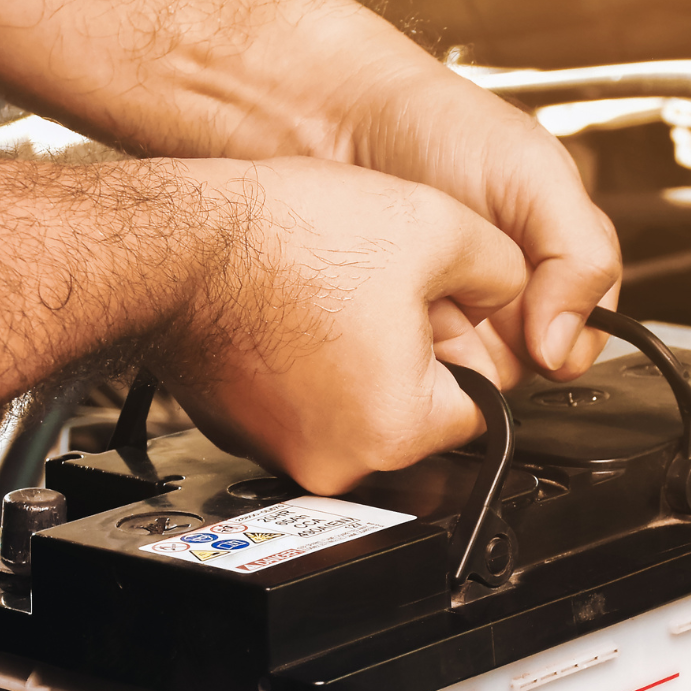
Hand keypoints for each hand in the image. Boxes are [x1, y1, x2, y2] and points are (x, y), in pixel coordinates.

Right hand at [152, 158, 529, 496]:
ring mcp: (285, 454)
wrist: (175, 242)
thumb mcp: (436, 228)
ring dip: (362, 361)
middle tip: (384, 296)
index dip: (472, 348)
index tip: (447, 312)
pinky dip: (309, 369)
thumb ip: (505, 269)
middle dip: (415, 356)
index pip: (481, 407)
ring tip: (334, 299)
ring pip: (361, 410)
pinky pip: (304, 407)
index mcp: (399, 428)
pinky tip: (296, 314)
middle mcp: (341, 462)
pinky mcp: (246, 434)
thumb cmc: (284, 241)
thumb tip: (515, 289)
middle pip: (418, 413)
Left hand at [341, 61, 621, 382]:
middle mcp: (512, 294)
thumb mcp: (536, 175)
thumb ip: (580, 255)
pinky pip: (419, 369)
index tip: (533, 329)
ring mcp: (458, 316)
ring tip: (429, 295)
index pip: (585, 336)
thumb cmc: (438, 128)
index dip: (563, 342)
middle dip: (498, 343)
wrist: (339, 119)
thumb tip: (566, 346)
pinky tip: (394, 306)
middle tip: (469, 295)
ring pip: (474, 375)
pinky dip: (408, 345)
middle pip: (528, 366)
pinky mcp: (405, 331)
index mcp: (559, 260)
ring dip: (452, 345)